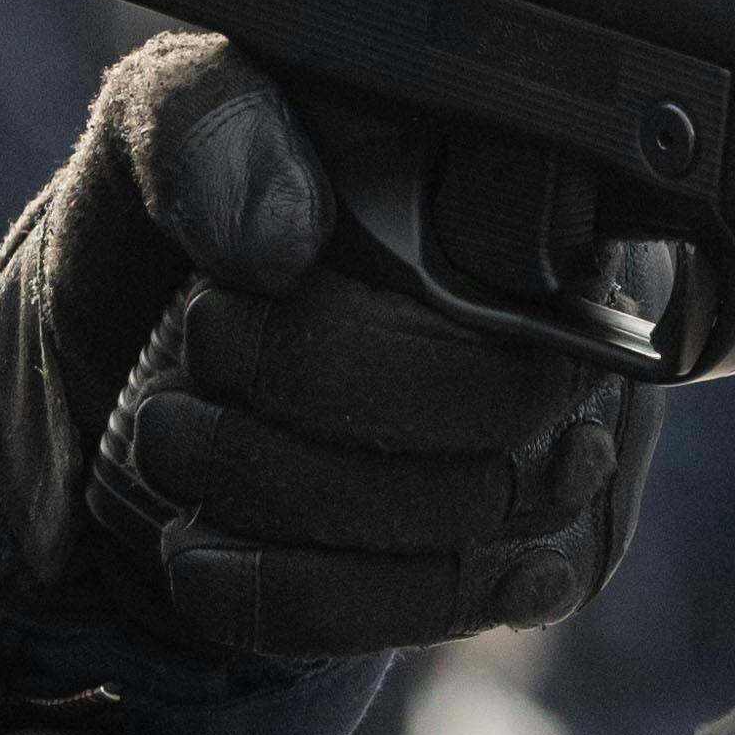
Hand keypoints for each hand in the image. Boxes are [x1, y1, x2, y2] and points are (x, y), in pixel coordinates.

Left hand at [0, 37, 633, 664]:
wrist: (145, 379)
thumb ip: (204, 128)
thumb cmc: (186, 229)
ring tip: (171, 440)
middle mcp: (589, 318)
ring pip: (471, 517)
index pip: (524, 264)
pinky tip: (197, 554)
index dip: (361, 321)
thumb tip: (281, 246)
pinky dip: (290, 593)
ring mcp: (575, 455)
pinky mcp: (526, 572)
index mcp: (529, 182)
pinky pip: (433, 607)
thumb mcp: (156, 134)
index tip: (215, 315)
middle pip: (514, 400)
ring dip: (282, 494)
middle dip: (315, 401)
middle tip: (190, 367)